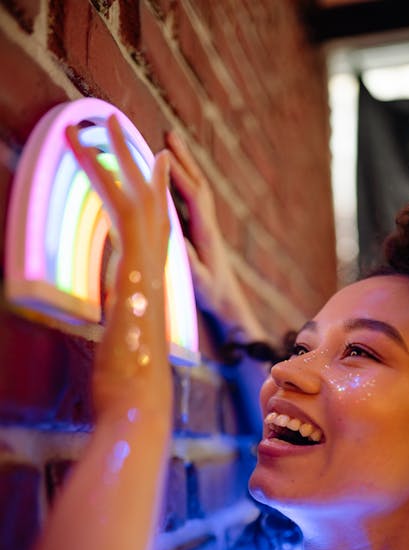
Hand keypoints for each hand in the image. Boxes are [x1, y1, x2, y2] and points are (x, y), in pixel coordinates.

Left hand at [67, 115, 171, 414]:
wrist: (142, 407)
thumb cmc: (128, 387)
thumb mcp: (120, 346)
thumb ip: (119, 320)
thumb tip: (112, 317)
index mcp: (149, 284)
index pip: (151, 229)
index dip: (148, 192)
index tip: (142, 164)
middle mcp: (154, 271)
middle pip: (149, 202)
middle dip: (132, 160)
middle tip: (117, 122)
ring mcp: (148, 270)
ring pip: (137, 197)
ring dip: (116, 154)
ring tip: (99, 117)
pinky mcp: (135, 272)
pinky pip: (120, 211)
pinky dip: (104, 176)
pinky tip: (89, 149)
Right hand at [167, 131, 265, 340]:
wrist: (231, 308)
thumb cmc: (215, 297)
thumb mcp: (200, 282)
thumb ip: (189, 261)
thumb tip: (173, 238)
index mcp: (208, 234)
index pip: (194, 197)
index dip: (180, 175)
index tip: (164, 154)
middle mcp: (208, 226)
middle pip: (197, 184)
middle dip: (184, 158)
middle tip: (169, 134)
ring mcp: (205, 228)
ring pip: (195, 190)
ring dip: (183, 166)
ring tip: (168, 144)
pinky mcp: (200, 234)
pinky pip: (189, 202)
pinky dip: (179, 184)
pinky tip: (168, 177)